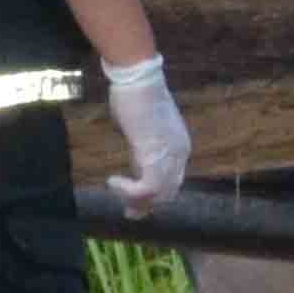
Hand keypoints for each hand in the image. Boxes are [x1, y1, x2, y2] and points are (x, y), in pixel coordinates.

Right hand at [102, 52, 190, 212]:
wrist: (138, 80)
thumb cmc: (136, 95)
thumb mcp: (142, 127)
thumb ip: (142, 146)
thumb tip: (135, 159)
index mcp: (181, 145)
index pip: (172, 180)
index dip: (155, 194)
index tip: (136, 200)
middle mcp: (181, 154)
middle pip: (168, 192)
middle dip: (148, 205)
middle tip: (128, 212)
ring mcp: (170, 157)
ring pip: (158, 195)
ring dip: (135, 200)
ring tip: (116, 190)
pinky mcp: (155, 158)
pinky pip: (145, 190)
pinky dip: (128, 192)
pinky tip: (113, 182)